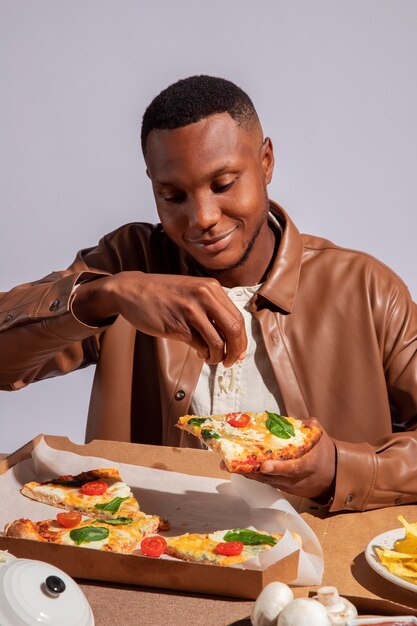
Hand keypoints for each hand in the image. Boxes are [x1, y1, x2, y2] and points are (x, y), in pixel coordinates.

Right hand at [73, 272, 246, 365]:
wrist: (132, 290)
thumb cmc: (163, 294)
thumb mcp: (193, 291)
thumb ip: (212, 307)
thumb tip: (232, 337)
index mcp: (211, 288)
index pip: (238, 317)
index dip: (242, 339)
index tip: (239, 351)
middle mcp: (204, 296)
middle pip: (234, 329)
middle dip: (236, 350)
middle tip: (231, 361)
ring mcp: (190, 310)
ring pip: (218, 341)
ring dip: (218, 356)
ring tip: (212, 358)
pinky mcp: (177, 325)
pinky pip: (200, 345)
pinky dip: (204, 354)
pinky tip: (200, 353)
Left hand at [237, 418, 335, 499]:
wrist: (333, 476)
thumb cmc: (323, 452)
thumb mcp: (319, 436)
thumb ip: (307, 425)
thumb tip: (292, 420)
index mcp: (309, 464)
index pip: (293, 468)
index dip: (278, 468)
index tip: (264, 465)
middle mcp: (298, 478)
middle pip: (273, 478)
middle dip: (254, 472)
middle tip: (235, 466)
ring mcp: (290, 486)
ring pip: (267, 481)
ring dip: (248, 474)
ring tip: (229, 465)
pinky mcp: (284, 488)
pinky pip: (267, 482)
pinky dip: (254, 476)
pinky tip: (240, 468)